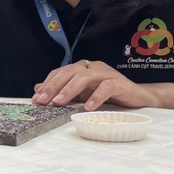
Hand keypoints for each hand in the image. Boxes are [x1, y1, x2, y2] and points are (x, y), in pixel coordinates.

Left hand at [30, 59, 157, 110]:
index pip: (60, 72)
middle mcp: (93, 67)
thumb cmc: (108, 95)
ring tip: (60, 102)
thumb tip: (38, 90)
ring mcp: (106, 73)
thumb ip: (63, 91)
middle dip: (54, 86)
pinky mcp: (119, 83)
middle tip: (44, 100)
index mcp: (82, 68)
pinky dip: (96, 96)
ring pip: (85, 77)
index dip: (48, 84)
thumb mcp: (82, 94)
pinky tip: (88, 107)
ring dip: (70, 89)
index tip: (37, 98)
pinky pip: (106, 87)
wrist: (137, 97)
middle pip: (69, 72)